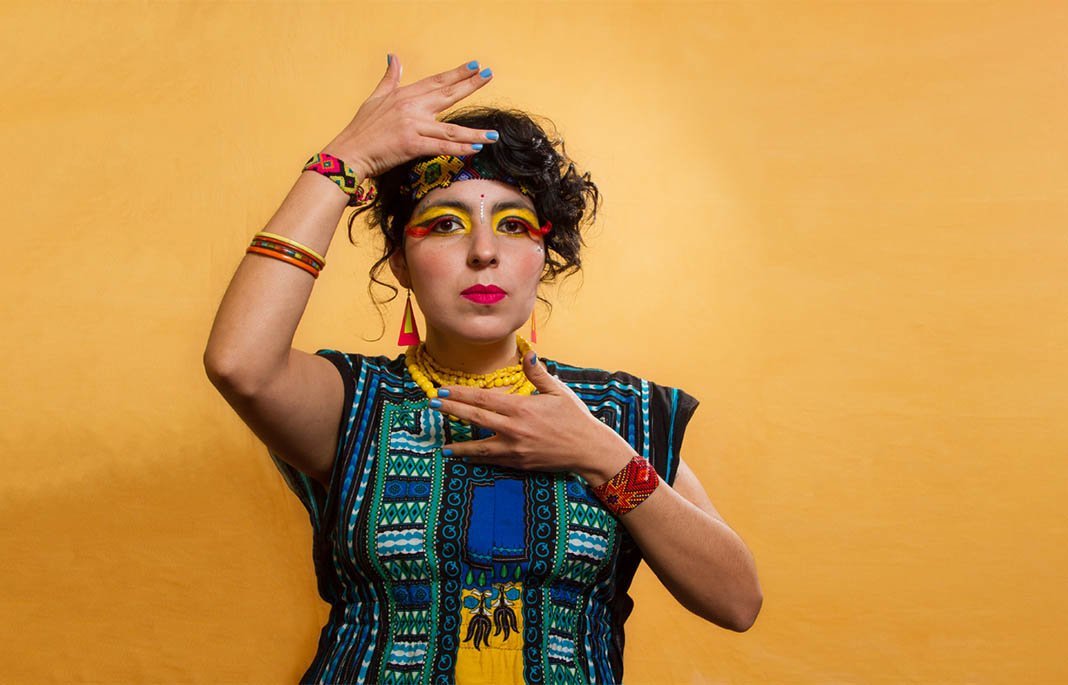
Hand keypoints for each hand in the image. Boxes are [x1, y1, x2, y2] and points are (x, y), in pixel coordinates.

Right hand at [320, 55, 498, 179]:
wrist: (349, 153)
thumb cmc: (361, 129)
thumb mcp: (374, 98)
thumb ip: (389, 79)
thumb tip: (393, 57)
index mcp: (404, 96)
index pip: (436, 81)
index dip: (456, 74)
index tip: (474, 66)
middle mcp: (411, 107)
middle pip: (447, 95)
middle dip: (470, 85)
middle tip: (489, 76)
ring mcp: (412, 126)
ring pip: (450, 129)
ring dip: (474, 133)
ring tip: (494, 135)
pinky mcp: (411, 145)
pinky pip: (441, 147)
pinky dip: (459, 148)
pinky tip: (476, 149)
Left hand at [432, 352, 636, 485]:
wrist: (589, 449)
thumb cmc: (575, 418)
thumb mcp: (559, 392)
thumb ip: (538, 374)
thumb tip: (528, 354)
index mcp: (521, 408)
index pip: (483, 399)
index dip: (461, 395)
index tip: (443, 391)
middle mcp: (514, 429)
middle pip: (475, 419)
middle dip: (451, 411)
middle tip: (432, 405)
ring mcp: (515, 449)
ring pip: (480, 447)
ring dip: (460, 445)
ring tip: (443, 446)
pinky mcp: (519, 463)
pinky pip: (493, 460)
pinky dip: (477, 459)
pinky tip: (466, 458)